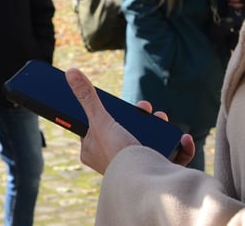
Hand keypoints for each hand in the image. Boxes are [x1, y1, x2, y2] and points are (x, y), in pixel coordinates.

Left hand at [65, 68, 193, 172]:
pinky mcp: (159, 174)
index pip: (97, 128)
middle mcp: (113, 161)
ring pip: (150, 142)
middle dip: (140, 118)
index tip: (121, 106)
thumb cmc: (117, 153)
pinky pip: (172, 157)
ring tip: (162, 118)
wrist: (145, 181)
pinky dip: (180, 147)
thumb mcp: (101, 120)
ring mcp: (137, 167)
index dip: (110, 115)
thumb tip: (71, 72)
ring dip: (160, 127)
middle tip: (145, 108)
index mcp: (93, 152)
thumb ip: (87, 97)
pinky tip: (183, 138)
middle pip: (126, 132)